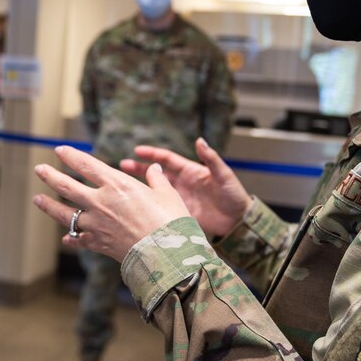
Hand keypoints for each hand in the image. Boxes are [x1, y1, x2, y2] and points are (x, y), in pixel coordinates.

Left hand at [33, 146, 190, 261]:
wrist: (167, 255)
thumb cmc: (171, 221)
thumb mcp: (167, 194)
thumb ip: (157, 180)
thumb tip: (155, 168)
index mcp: (116, 184)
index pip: (86, 165)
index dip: (71, 156)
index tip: (60, 150)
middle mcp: (100, 202)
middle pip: (67, 186)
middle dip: (50, 176)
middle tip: (39, 169)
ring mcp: (96, 224)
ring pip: (65, 214)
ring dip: (49, 206)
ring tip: (37, 199)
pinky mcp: (98, 243)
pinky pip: (79, 239)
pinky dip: (71, 238)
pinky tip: (65, 238)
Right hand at [119, 138, 250, 238]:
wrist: (238, 220)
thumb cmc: (233, 194)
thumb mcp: (223, 175)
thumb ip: (211, 158)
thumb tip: (200, 140)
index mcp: (190, 170)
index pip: (166, 159)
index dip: (152, 154)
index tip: (137, 150)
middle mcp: (181, 182)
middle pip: (156, 173)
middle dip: (139, 168)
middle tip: (122, 166)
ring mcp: (179, 197)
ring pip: (155, 189)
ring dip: (141, 186)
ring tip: (124, 184)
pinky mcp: (179, 212)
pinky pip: (161, 206)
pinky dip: (149, 204)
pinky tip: (136, 205)